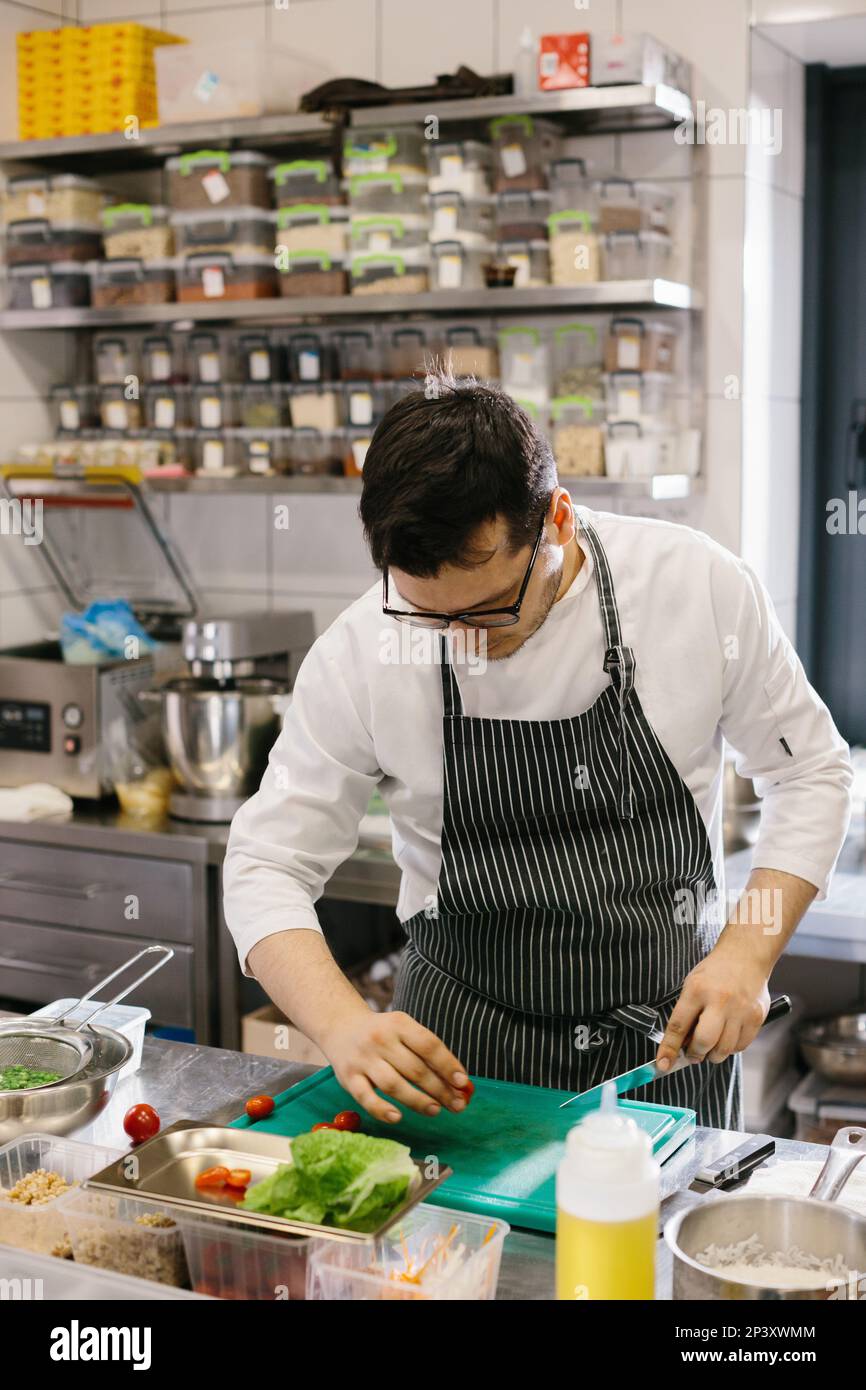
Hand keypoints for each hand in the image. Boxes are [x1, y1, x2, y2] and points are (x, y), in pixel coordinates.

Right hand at [324, 1008, 469, 1124]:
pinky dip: (382, 1110)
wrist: (341, 1027)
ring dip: (418, 1101)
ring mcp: (363, 1059)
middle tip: (457, 1105)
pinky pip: (366, 1098)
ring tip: (436, 1110)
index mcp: (398, 1024)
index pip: (428, 1045)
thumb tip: (457, 1082)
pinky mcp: (348, 1078)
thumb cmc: (383, 1034)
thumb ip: (427, 1053)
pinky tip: (398, 1117)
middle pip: (415, 1069)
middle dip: (440, 1089)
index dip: (448, 1065)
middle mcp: (380, 1040)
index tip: (462, 1082)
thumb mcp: (403, 1031)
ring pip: (393, 1085)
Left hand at [656, 947, 770, 1070]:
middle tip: (692, 1054)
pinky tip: (726, 1037)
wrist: (745, 956)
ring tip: (710, 1045)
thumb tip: (681, 1047)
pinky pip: (740, 1046)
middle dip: (694, 1054)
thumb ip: (687, 1015)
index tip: (662, 1064)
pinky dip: (730, 1048)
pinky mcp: (756, 1017)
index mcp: (697, 990)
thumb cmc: (714, 973)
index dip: (669, 1049)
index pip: (678, 1026)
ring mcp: (740, 1010)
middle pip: (704, 1041)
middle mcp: (719, 1000)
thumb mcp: (692, 986)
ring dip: (713, 1054)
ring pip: (724, 1049)